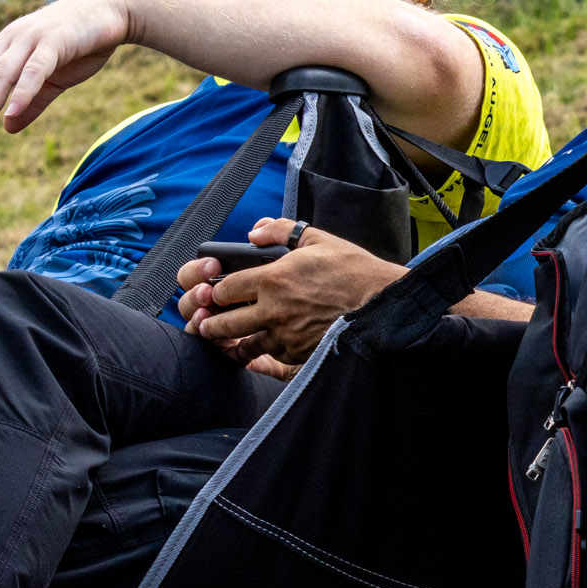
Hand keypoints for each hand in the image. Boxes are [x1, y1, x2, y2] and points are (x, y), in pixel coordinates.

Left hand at [0, 0, 130, 141]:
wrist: (116, 10)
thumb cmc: (84, 41)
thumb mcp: (55, 77)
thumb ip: (32, 102)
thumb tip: (10, 127)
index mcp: (9, 44)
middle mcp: (12, 39)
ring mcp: (31, 38)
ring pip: (0, 75)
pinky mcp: (54, 42)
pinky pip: (33, 71)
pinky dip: (21, 93)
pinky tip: (12, 114)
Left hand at [176, 218, 404, 367]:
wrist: (380, 303)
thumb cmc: (352, 270)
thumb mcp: (317, 239)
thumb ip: (280, 231)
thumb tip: (254, 231)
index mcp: (272, 279)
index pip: (223, 290)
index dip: (214, 292)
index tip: (215, 293)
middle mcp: (272, 311)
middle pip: (222, 324)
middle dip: (209, 323)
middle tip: (206, 322)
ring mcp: (284, 336)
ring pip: (242, 346)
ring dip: (231, 343)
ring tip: (228, 340)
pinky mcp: (298, 353)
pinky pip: (269, 357)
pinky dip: (262, 354)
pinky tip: (260, 348)